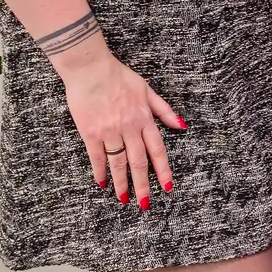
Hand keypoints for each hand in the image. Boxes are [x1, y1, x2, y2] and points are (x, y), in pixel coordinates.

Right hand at [51, 36, 184, 208]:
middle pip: (139, 162)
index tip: (168, 186)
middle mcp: (129, 128)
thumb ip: (164, 110)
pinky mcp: (90, 132)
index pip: (158, 150)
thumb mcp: (147, 89)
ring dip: (122, 183)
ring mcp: (109, 131)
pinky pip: (97, 157)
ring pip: (118, 163)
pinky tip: (101, 182)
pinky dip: (100, 171)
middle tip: (145, 204)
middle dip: (143, 185)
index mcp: (144, 118)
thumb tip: (181, 126)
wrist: (90, 68)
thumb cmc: (118, 76)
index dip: (164, 170)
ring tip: (124, 198)